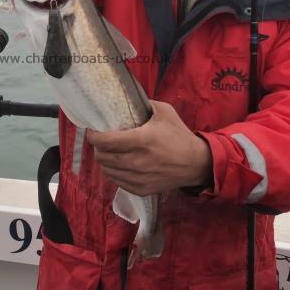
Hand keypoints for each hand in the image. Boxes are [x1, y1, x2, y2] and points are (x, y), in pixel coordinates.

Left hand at [86, 100, 212, 195]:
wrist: (197, 163)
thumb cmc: (179, 135)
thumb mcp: (164, 111)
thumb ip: (144, 104)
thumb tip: (127, 100)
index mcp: (141, 140)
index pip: (105, 141)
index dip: (93, 135)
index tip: (92, 130)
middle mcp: (137, 161)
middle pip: (102, 157)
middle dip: (97, 148)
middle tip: (101, 141)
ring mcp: (139, 178)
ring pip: (107, 171)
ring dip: (105, 161)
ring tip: (110, 153)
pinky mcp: (141, 190)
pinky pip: (118, 182)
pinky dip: (115, 173)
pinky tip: (120, 166)